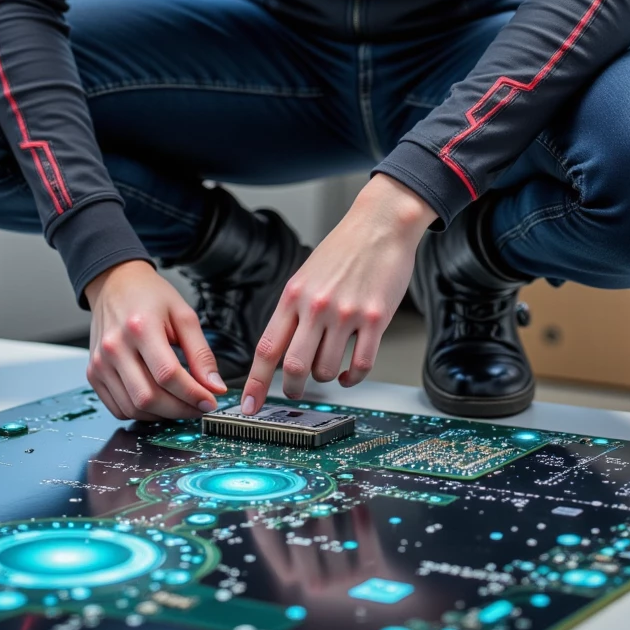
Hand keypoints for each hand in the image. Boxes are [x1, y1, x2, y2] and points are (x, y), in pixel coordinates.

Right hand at [85, 259, 225, 420]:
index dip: (192, 394)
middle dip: (180, 409)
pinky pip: (118, 408)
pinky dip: (141, 413)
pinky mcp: (93, 373)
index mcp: (140, 327)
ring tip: (180, 404)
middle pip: (148, 397)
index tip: (209, 400)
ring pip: (133, 408)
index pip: (168, 374)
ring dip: (162, 415)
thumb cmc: (149, 296)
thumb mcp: (183, 315)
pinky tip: (158, 402)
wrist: (115, 284)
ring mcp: (100, 363)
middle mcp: (114, 347)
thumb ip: (201, 353)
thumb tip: (215, 386)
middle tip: (198, 406)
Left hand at [241, 175, 435, 412]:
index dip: (255, 382)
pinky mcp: (375, 319)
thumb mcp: (306, 275)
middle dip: (291, 389)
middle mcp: (316, 306)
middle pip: (293, 367)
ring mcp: (346, 314)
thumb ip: (294, 310)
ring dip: (325, 378)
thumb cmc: (344, 249)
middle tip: (295, 392)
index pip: (267, 348)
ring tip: (328, 369)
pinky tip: (348, 372)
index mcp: (293, 295)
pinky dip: (351, 378)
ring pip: (326, 370)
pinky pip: (360, 366)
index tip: (249, 405)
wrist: (380, 224)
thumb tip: (282, 349)